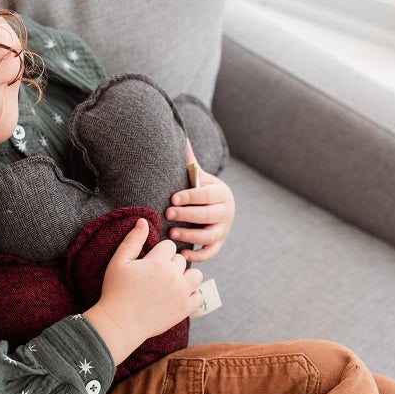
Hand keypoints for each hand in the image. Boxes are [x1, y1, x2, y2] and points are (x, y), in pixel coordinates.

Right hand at [83, 218, 202, 364]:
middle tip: (156, 275)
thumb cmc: (115, 291)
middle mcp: (174, 276)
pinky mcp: (184, 310)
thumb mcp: (119, 262)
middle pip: (181, 259)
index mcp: (158, 261)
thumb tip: (143, 221)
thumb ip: (133, 240)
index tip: (150, 261)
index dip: (159, 252)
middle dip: (171, 263)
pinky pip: (198, 296)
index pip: (169, 246)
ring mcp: (181, 294)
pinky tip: (177, 296)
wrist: (119, 323)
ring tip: (171, 282)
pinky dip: (191, 295)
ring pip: (196, 275)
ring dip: (186, 276)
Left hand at [165, 140, 234, 261]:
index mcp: (221, 193)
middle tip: (168, 214)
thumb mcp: (198, 176)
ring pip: (210, 236)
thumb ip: (189, 162)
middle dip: (188, 215)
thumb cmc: (201, 190)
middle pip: (209, 216)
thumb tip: (181, 137)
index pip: (206, 195)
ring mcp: (223, 230)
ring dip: (191, 236)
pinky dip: (198, 256)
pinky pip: (210, 253)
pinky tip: (182, 254)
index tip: (172, 198)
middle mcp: (226, 212)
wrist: (216, 206)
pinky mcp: (218, 244)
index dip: (190, 197)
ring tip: (172, 234)